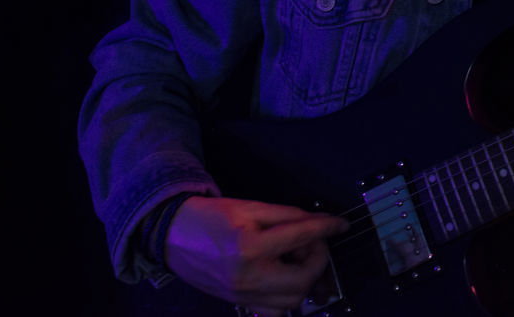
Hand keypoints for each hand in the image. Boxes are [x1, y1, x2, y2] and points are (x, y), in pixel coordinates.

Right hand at [165, 196, 349, 315]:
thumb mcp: (250, 207)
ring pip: (293, 300)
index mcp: (250, 247)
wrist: (173, 235)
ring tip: (298, 258)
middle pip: (303, 278)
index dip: (326, 229)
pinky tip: (285, 277)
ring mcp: (243, 296)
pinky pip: (275, 312)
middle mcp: (248, 277)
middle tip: (313, 243)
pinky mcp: (239, 305)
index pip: (300, 237)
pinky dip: (288, 297)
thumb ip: (287, 216)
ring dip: (306, 279)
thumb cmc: (211, 216)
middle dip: (318, 259)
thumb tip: (317, 223)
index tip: (341, 224)